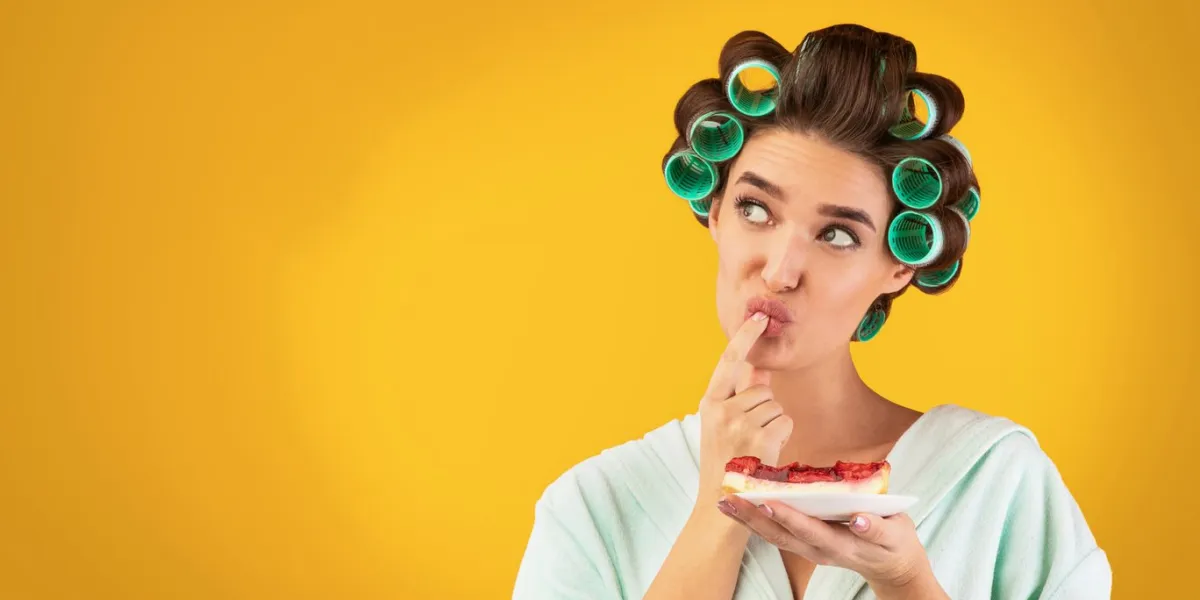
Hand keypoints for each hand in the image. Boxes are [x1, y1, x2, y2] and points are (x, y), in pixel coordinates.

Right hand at [694, 312, 792, 507]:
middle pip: (761, 389)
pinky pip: (785, 421)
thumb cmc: (724, 463)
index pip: (728, 361)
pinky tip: (767, 453)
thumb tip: (757, 367)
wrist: (721, 503)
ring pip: (775, 405)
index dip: (745, 337)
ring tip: (755, 447)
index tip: (758, 316)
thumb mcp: (722, 426)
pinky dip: (782, 436)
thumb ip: (739, 395)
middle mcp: (721, 410)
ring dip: (773, 424)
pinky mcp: (759, 438)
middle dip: (764, 409)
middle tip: (749, 437)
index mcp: (709, 404)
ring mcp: (739, 424)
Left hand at [717, 496, 941, 594]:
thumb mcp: (895, 535)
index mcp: (842, 544)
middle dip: (755, 517)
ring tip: (725, 502)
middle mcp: (819, 550)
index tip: (769, 501)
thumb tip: (861, 518)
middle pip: (782, 535)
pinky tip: (739, 506)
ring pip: (774, 536)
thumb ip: (878, 528)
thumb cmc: (894, 543)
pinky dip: (755, 520)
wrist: (892, 566)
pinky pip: (776, 533)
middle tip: (731, 499)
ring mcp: (810, 549)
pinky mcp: (805, 544)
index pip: (811, 531)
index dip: (790, 517)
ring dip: (747, 519)